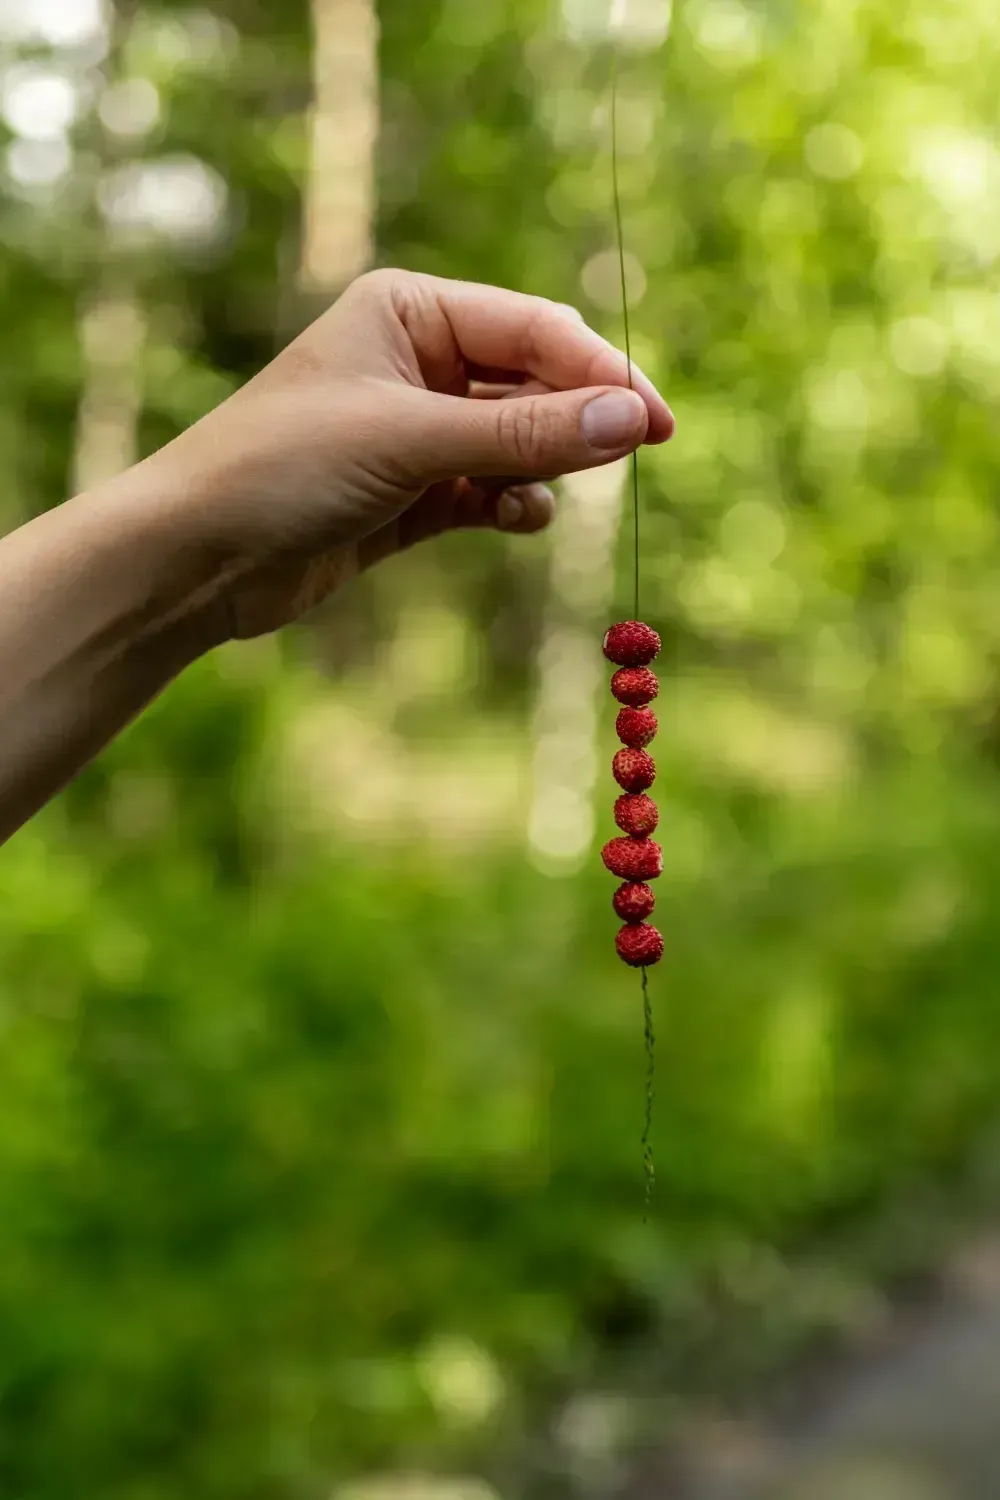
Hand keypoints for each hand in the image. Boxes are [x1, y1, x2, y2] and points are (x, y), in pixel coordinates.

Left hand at [149, 269, 674, 637]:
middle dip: (580, 419)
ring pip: (517, 440)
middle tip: (638, 456)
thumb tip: (633, 421)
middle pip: (533, 380)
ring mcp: (415, 430)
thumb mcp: (411, 442)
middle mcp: (417, 360)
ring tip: (540, 497)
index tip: (658, 424)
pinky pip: (489, 489)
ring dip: (543, 467)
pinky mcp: (410, 493)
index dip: (601, 374)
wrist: (196, 558)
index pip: (534, 329)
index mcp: (410, 311)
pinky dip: (512, 504)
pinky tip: (516, 519)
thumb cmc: (282, 469)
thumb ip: (524, 433)